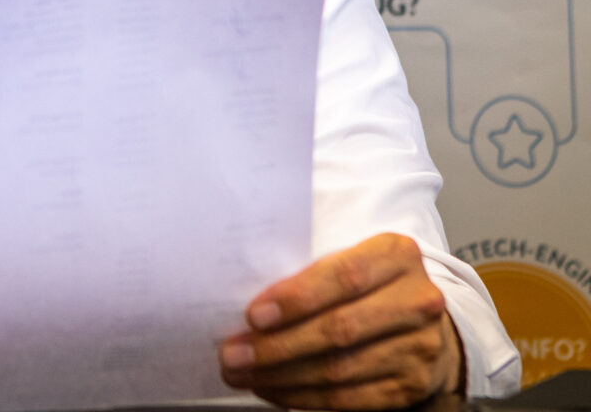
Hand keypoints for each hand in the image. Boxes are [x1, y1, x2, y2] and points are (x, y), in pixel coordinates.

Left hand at [218, 233, 462, 409]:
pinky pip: (350, 399)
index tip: (252, 316)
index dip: (296, 299)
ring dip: (282, 376)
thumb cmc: (364, 283)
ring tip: (242, 374)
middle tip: (232, 355)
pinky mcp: (412, 385)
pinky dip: (303, 397)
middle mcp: (417, 300)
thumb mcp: (347, 257)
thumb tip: (244, 302)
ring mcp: (420, 346)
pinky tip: (272, 389)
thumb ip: (308, 271)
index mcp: (396, 255)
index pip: (344, 276)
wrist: (420, 320)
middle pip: (339, 328)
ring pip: (340, 369)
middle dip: (277, 346)